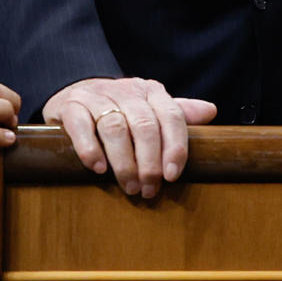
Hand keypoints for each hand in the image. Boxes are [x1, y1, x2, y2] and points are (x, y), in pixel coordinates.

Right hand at [43, 77, 218, 197]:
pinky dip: (90, 148)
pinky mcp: (70, 106)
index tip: (173, 175)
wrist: (73, 92)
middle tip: (149, 189)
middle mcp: (125, 90)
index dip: (175, 146)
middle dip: (149, 161)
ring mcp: (96, 96)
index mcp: (150, 92)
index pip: (171, 116)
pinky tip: (97, 167)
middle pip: (144, 125)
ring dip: (123, 162)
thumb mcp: (149, 109)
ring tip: (129, 186)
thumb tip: (211, 111)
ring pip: (114, 127)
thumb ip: (177, 113)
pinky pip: (81, 125)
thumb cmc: (118, 109)